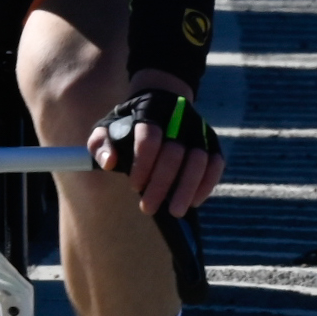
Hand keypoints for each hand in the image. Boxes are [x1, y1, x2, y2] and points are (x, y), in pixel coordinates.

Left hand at [90, 76, 224, 219]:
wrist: (161, 103)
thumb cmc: (130, 123)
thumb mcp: (108, 127)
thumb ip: (101, 144)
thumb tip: (109, 163)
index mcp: (150, 111)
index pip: (150, 137)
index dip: (143, 165)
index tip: (134, 186)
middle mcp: (178, 117)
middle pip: (174, 152)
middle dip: (161, 184)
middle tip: (147, 208)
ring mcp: (198, 129)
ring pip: (198, 159)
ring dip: (187, 188)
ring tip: (174, 211)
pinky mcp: (212, 141)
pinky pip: (216, 164)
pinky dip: (207, 184)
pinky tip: (194, 201)